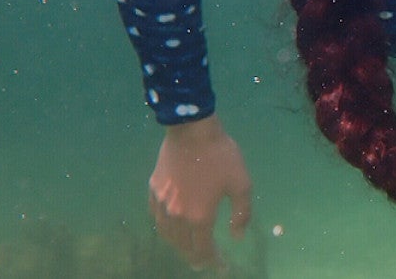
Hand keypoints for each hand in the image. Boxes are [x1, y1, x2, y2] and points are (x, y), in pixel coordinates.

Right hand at [148, 114, 252, 268]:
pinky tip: (171, 225)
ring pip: (167, 234)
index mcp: (199, 217)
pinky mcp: (153, 189)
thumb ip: (241, 214)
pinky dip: (164, 227)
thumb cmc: (221, 156)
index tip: (221, 266)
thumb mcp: (242, 184)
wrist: (192, 130)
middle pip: (183, 246)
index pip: (204, 249)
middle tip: (204, 261)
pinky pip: (156, 217)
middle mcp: (177, 216)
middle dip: (195, 257)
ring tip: (188, 247)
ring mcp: (162, 203)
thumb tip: (237, 236)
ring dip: (178, 245)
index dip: (212, 261)